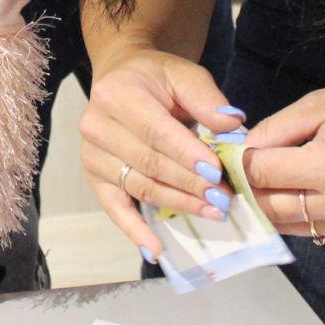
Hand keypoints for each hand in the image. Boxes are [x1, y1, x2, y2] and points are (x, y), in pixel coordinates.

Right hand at [79, 47, 246, 258]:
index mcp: (117, 94)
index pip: (155, 131)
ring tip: (212, 213)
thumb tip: (232, 125)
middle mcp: (96, 125)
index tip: (217, 173)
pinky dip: (134, 231)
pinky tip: (155, 250)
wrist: (121, 77)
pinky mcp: (94, 177)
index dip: (186, 155)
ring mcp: (92, 155)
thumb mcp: (183, 74)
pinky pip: (114, 208)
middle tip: (223, 198)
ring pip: (139, 187)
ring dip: (177, 204)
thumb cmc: (156, 78)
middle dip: (189, 184)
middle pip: (148, 164)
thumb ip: (207, 98)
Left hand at [238, 76, 324, 243]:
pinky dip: (296, 214)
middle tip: (226, 175)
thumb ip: (275, 130)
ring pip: (288, 225)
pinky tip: (291, 193)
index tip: (220, 157)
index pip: (261, 174)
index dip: (236, 165)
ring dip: (267, 206)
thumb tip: (240, 151)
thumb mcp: (319, 104)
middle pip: (269, 207)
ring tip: (255, 184)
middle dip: (245, 190)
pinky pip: (314, 229)